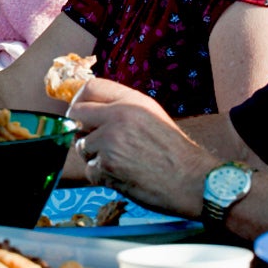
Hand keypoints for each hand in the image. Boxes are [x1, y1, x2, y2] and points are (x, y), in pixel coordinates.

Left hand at [68, 79, 215, 217]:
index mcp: (131, 101)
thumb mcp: (152, 115)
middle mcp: (118, 116)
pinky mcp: (107, 165)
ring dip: (94, 156)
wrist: (191, 180)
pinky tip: (122, 176)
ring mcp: (110, 141)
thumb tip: (91, 110)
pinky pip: (90, 170)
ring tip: (119, 162)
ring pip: (82, 145)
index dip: (80, 100)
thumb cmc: (174, 151)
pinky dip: (102, 176)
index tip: (79, 111)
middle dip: (81, 128)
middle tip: (92, 139)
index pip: (90, 88)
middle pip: (76, 113)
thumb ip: (123, 108)